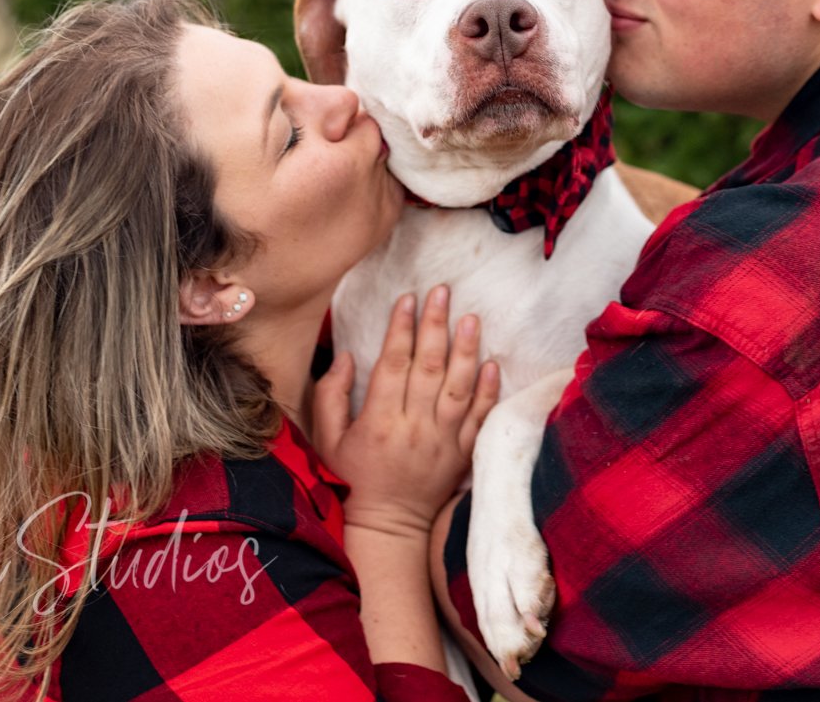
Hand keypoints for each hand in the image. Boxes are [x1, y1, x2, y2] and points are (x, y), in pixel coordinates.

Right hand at [313, 286, 499, 538]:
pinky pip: (479, 419)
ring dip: (467, 350)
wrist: (386, 527)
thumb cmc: (351, 479)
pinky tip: (493, 364)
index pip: (393, 364)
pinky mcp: (462, 455)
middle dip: (436, 325)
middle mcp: (413, 428)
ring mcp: (442, 442)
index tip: (408, 297)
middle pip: (428, 367)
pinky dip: (488, 392)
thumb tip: (347, 357)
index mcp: (378, 422)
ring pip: (458, 388)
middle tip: (443, 291)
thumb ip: (331, 396)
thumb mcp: (326, 440)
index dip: (401, 328)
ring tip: (471, 317)